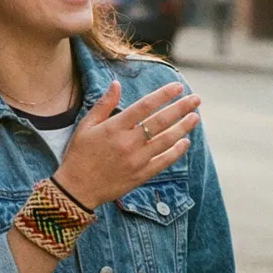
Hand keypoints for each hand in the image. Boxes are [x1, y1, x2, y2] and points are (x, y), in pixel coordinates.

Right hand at [53, 81, 200, 210]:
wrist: (77, 189)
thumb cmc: (79, 154)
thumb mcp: (86, 126)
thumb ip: (103, 104)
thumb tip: (117, 83)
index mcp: (114, 128)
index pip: (145, 106)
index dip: (163, 95)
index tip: (178, 86)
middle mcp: (128, 143)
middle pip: (161, 121)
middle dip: (181, 108)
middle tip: (196, 98)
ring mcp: (136, 160)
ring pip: (166, 140)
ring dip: (183, 128)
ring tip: (195, 117)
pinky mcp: (141, 175)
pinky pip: (163, 162)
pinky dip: (176, 152)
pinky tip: (185, 142)